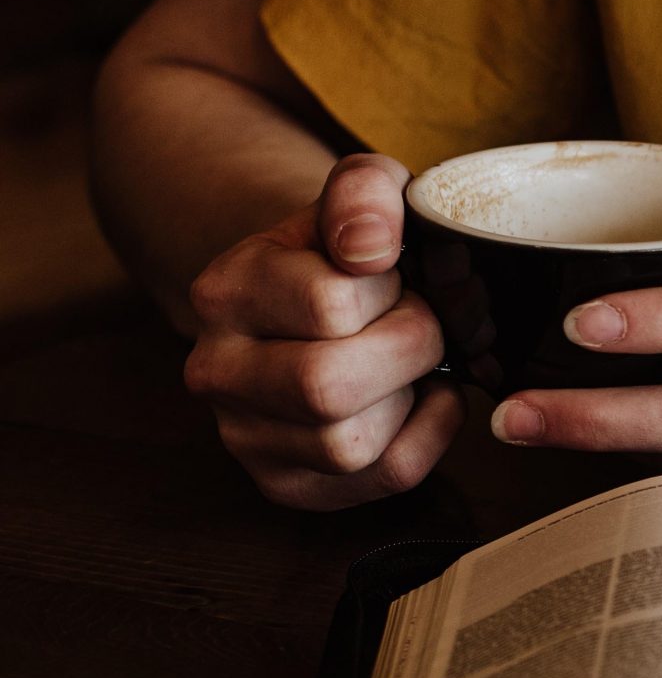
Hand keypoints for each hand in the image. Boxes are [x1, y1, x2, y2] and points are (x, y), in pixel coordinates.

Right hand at [183, 154, 463, 508]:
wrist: (319, 297)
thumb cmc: (349, 249)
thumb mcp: (360, 195)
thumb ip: (365, 193)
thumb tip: (369, 246)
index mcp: (224, 292)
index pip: (329, 304)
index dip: (390, 290)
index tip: (394, 276)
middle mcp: (216, 371)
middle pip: (327, 387)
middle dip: (407, 349)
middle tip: (421, 323)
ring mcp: (245, 437)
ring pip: (349, 444)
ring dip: (410, 396)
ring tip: (409, 360)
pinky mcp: (287, 484)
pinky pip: (383, 476)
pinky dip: (429, 434)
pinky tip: (422, 396)